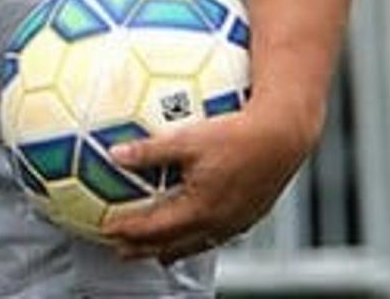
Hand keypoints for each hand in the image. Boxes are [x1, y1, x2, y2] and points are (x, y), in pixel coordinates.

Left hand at [103, 102, 313, 262]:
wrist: (283, 136)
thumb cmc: (236, 135)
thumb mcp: (185, 139)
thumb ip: (148, 150)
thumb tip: (115, 154)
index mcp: (201, 209)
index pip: (156, 229)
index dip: (129, 233)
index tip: (106, 232)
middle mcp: (220, 222)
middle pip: (175, 244)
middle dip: (146, 250)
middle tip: (122, 252)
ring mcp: (237, 221)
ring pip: (198, 244)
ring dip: (173, 249)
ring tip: (158, 253)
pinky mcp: (251, 214)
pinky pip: (219, 235)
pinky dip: (199, 239)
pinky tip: (196, 232)